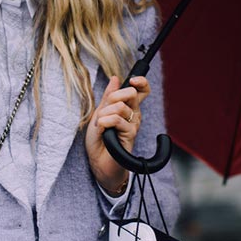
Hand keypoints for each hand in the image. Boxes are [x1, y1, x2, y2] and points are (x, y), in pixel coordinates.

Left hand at [85, 75, 150, 192]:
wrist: (98, 161)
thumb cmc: (99, 139)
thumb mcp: (100, 113)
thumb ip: (109, 96)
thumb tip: (115, 78)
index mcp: (128, 108)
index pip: (142, 90)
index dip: (140, 81)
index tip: (132, 80)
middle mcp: (134, 115)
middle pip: (131, 93)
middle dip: (113, 97)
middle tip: (105, 111)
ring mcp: (133, 125)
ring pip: (120, 106)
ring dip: (104, 114)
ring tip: (101, 125)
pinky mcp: (130, 135)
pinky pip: (116, 119)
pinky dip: (104, 122)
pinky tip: (102, 129)